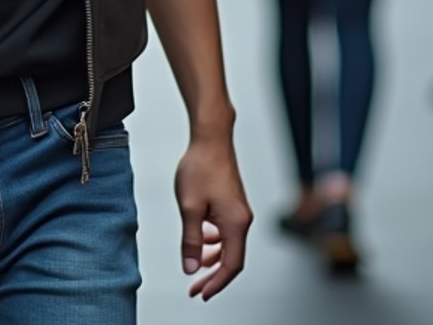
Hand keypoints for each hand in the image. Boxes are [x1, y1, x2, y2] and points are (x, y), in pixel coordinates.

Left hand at [175, 132, 251, 300]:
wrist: (211, 137)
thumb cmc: (201, 167)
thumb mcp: (189, 207)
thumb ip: (191, 240)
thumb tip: (190, 268)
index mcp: (236, 223)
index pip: (231, 265)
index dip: (216, 284)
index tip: (200, 294)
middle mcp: (243, 219)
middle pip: (232, 259)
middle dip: (213, 276)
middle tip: (194, 289)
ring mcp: (239, 211)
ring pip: (229, 245)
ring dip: (213, 258)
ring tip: (196, 266)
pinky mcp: (233, 204)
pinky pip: (227, 232)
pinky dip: (216, 242)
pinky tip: (203, 239)